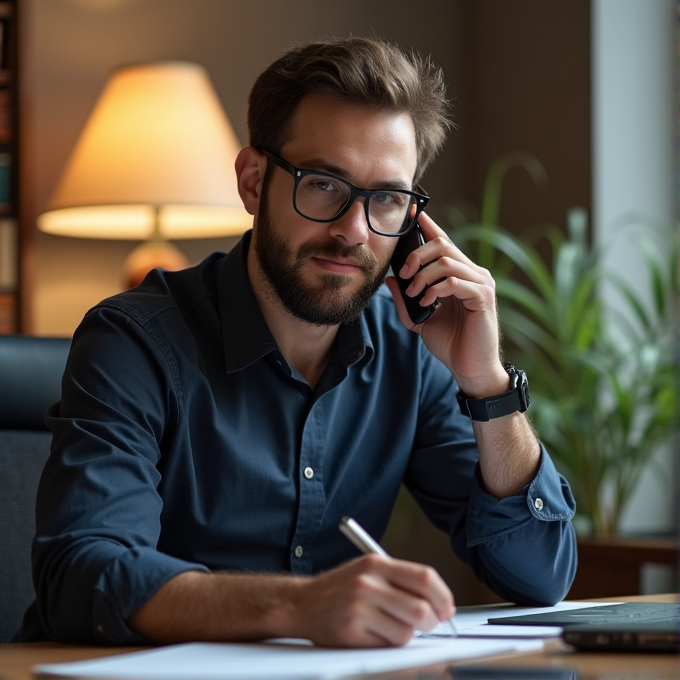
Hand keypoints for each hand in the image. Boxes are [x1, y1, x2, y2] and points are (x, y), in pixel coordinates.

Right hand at [291, 554, 454, 646]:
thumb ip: (401, 581)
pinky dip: (386, 643)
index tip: (446, 609)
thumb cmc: (342, 588)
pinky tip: (372, 633)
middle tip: (427, 624)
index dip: (443, 596)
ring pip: (406, 632)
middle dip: (431, 622)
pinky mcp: (351, 632)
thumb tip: (440, 604)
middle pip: (421, 608)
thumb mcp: (369, 571)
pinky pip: (387, 645)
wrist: (301, 603)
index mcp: (376, 563)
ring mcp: (358, 608)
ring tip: (389, 626)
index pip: (424, 577)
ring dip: (405, 634)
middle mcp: (368, 583)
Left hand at [385, 212, 507, 396]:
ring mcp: (481, 284)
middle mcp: (474, 273)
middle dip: (417, 255)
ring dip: (423, 275)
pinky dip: (436, 289)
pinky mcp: (483, 297)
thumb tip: (390, 279)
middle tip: (404, 274)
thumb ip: (406, 300)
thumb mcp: (420, 320)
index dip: (428, 225)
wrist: (470, 369)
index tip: (411, 214)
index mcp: (460, 274)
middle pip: (442, 244)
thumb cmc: (450, 344)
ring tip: (416, 293)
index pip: (444, 242)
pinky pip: (455, 281)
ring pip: (447, 260)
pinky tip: (427, 301)